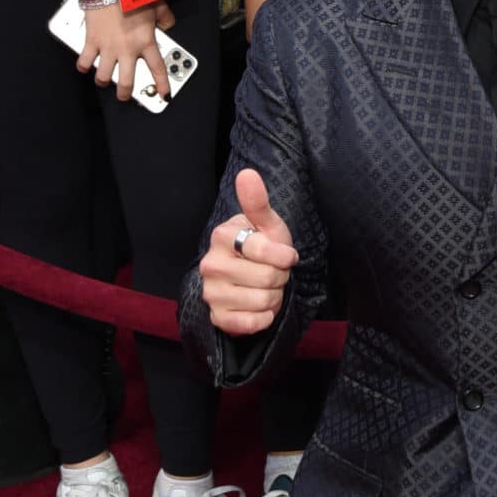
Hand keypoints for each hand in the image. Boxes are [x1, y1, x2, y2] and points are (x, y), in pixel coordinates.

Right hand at [73, 0, 173, 100]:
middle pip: (126, 82)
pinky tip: (86, 65)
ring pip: (103, 77)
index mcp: (145, 41)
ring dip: (103, 81)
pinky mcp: (91, 42)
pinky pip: (85, 61)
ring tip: (104, 80)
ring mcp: (107, 48)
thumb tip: (168, 25)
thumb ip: (165, 18)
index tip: (164, 95)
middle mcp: (127, 49)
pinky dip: (84, 66)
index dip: (162, 85)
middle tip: (124, 95)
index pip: (157, 69)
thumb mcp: (157, 5)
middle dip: (125, 94)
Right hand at [199, 166, 299, 335]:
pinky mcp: (217, 317)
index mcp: (222, 236)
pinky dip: (265, 317)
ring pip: (262, 301)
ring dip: (274, 297)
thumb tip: (247, 173)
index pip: (264, 250)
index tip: (285, 256)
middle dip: (280, 277)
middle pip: (267, 278)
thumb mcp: (267, 225)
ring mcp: (211, 292)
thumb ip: (258, 202)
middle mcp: (210, 264)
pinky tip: (260, 307)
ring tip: (267, 289)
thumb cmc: (263, 248)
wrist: (252, 280)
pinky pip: (252, 323)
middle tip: (273, 273)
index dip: (284, 256)